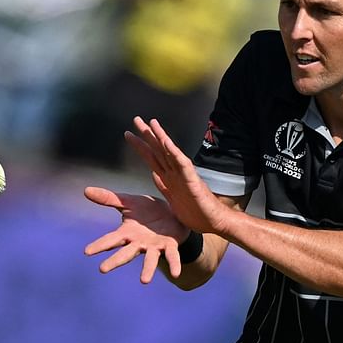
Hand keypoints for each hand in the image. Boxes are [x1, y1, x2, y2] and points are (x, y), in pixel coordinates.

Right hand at [83, 186, 189, 282]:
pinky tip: (176, 274)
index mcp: (127, 233)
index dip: (99, 245)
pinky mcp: (169, 246)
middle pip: (125, 253)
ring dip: (147, 270)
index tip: (87, 251)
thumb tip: (85, 190)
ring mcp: (154, 247)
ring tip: (144, 281)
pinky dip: (174, 265)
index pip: (111, 240)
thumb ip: (109, 198)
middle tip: (103, 269)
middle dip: (115, 261)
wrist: (172, 214)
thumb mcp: (129, 202)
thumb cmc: (147, 211)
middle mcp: (138, 243)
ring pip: (149, 259)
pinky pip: (172, 256)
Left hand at [124, 116, 228, 234]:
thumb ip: (163, 185)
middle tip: (136, 119)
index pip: (152, 158)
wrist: (213, 223)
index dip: (140, 146)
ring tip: (152, 123)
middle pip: (158, 150)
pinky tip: (167, 142)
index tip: (128, 134)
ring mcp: (184, 176)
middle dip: (147, 135)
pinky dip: (175, 153)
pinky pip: (182, 164)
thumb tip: (154, 174)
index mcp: (169, 178)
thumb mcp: (172, 199)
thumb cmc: (196, 213)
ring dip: (161, 137)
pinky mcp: (192, 181)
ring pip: (170, 153)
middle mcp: (175, 173)